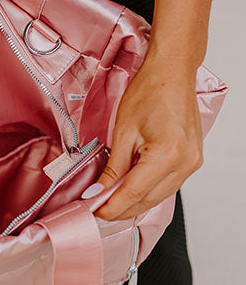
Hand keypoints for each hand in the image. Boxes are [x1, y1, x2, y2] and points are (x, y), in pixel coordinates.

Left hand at [93, 53, 203, 220]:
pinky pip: (167, 185)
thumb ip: (113, 168)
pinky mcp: (192, 160)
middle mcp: (185, 164)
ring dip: (133, 202)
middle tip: (96, 210)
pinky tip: (129, 189)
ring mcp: (192, 163)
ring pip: (158, 197)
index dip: (111, 207)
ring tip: (108, 201)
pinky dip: (147, 190)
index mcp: (167, 155)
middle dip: (120, 209)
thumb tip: (99, 192)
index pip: (133, 193)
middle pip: (147, 200)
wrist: (172, 72)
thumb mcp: (123, 132)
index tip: (93, 212)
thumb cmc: (150, 92)